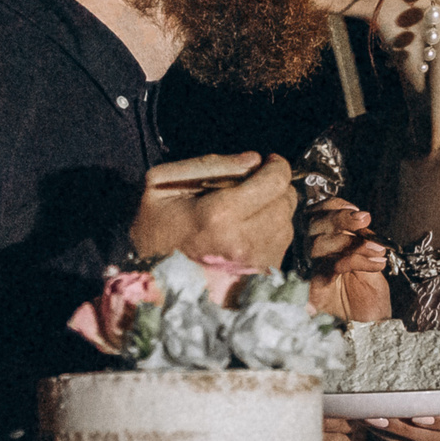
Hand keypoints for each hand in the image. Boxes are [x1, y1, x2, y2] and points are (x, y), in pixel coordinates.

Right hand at [130, 152, 295, 266]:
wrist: (152, 280)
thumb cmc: (154, 230)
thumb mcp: (162, 183)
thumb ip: (209, 164)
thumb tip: (254, 160)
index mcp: (220, 216)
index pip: (275, 182)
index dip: (277, 166)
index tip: (268, 163)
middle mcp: (244, 242)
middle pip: (286, 201)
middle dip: (275, 188)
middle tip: (254, 188)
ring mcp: (255, 263)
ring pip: (287, 223)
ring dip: (274, 211)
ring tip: (248, 212)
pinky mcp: (261, 277)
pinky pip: (282, 245)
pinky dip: (271, 233)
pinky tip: (247, 233)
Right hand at [304, 197, 392, 321]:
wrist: (371, 324)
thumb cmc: (367, 292)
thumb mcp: (368, 257)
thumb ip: (361, 238)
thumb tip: (361, 219)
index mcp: (321, 241)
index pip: (317, 214)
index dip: (335, 208)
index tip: (358, 212)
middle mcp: (310, 253)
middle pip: (313, 225)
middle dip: (340, 218)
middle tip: (365, 220)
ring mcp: (310, 270)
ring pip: (319, 244)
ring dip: (354, 243)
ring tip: (378, 251)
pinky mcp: (315, 288)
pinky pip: (331, 266)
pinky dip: (356, 260)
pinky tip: (377, 264)